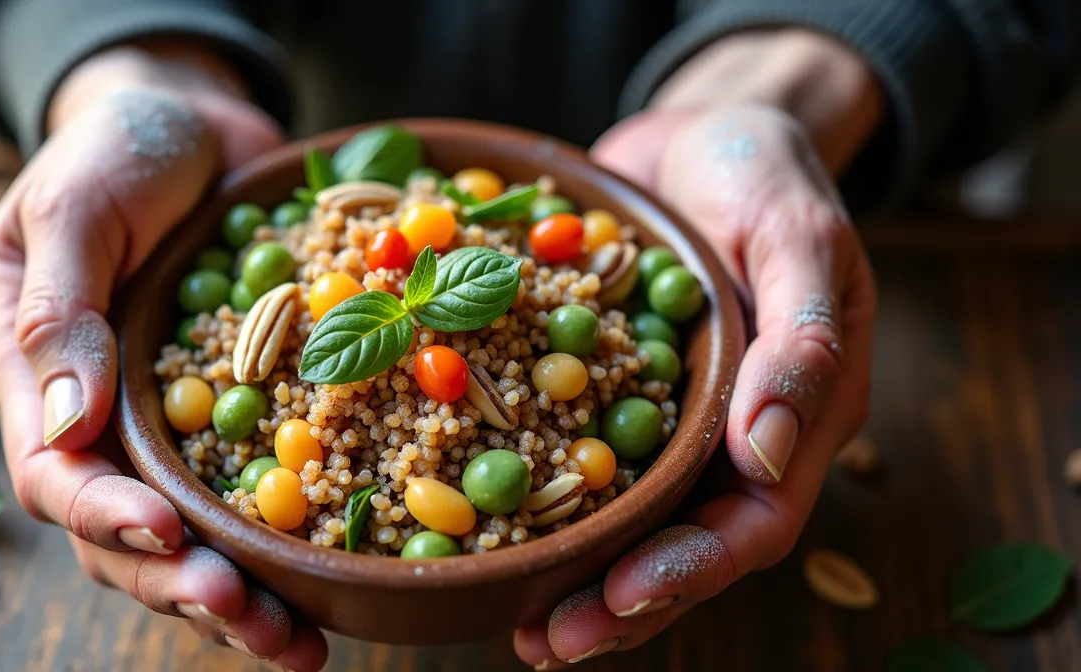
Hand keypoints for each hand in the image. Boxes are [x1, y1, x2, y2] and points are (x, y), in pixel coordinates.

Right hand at [0, 45, 326, 668]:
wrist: (191, 119)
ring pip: (194, 539)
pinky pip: (258, 493)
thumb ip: (60, 308)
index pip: (57, 476)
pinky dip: (289, 546)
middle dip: (186, 587)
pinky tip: (336, 588)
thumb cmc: (117, 147)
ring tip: (299, 645)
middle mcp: (103, 420)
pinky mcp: (242, 414)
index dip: (109, 521)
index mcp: (40, 377)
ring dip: (242, 597)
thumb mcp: (74, 206)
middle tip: (253, 618)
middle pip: (127, 538)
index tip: (172, 541)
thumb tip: (66, 424)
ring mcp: (172, 425)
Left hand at [513, 76, 877, 666]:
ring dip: (571, 573)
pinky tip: (473, 523)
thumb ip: (800, 343)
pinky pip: (563, 448)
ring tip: (511, 625)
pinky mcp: (598, 387)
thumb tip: (769, 454)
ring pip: (618, 516)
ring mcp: (659, 416)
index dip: (687, 571)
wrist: (700, 133)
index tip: (619, 599)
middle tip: (545, 644)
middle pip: (676, 544)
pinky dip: (525, 489)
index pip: (749, 522)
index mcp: (791, 420)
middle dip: (615, 602)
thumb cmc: (768, 175)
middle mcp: (723, 436)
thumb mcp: (802, 240)